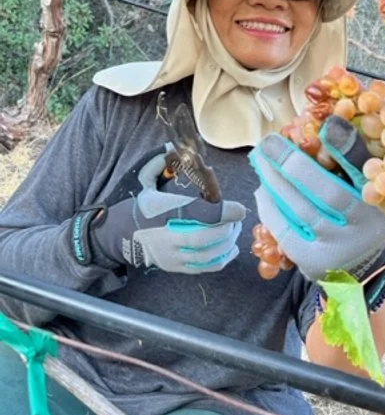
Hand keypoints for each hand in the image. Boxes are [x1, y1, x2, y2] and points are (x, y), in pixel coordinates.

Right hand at [73, 149, 245, 273]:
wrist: (116, 236)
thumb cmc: (135, 207)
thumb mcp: (143, 181)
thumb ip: (159, 163)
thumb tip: (171, 146)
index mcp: (161, 212)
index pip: (198, 215)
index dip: (223, 213)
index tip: (240, 209)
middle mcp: (167, 236)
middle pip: (206, 238)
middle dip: (227, 228)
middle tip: (237, 219)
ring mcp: (171, 256)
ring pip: (207, 255)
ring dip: (227, 243)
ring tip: (234, 230)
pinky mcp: (174, 267)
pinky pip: (204, 268)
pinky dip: (222, 259)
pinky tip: (230, 248)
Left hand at [249, 116, 384, 283]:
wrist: (363, 268)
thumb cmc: (364, 216)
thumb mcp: (369, 188)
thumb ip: (352, 159)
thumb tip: (329, 124)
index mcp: (375, 210)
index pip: (350, 181)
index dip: (336, 152)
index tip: (315, 128)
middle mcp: (357, 234)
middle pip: (320, 194)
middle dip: (290, 165)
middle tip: (268, 142)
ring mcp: (332, 252)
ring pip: (298, 211)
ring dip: (274, 182)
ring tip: (261, 160)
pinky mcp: (311, 264)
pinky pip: (284, 231)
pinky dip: (270, 207)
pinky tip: (263, 189)